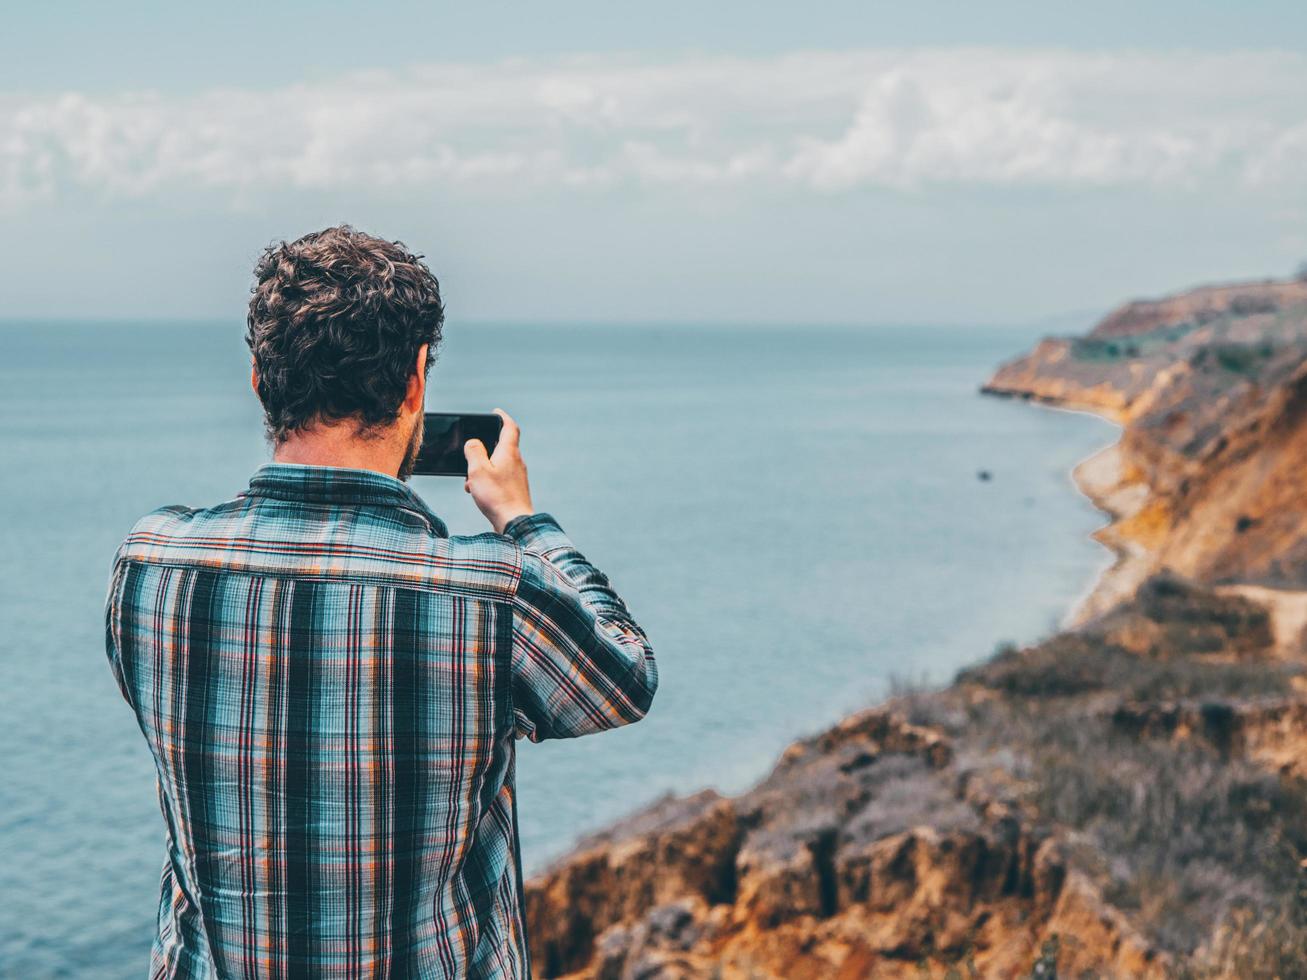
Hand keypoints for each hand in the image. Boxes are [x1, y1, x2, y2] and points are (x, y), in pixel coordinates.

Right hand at [464, 409, 534, 533]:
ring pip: (497, 464)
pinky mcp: (515, 489)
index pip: (509, 427)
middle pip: (500, 446)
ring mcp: (517, 476)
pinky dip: (487, 480)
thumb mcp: (478, 470)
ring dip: (482, 469)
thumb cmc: (497, 496)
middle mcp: (516, 462)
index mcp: (509, 452)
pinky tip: (477, 492)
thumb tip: (473, 442)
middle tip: (470, 455)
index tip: (495, 413)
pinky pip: (499, 478)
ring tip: (471, 481)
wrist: (514, 523)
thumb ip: (473, 451)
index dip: (502, 417)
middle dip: (483, 449)